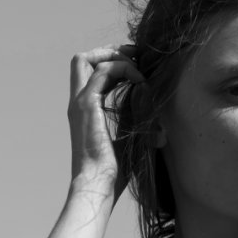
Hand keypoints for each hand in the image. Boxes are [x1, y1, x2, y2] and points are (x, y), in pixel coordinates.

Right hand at [67, 46, 140, 199]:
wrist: (98, 186)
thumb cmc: (114, 174)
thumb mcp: (129, 140)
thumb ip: (136, 123)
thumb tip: (158, 119)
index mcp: (85, 111)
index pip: (91, 73)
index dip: (112, 62)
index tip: (136, 67)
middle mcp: (78, 103)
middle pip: (82, 60)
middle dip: (109, 51)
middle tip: (135, 57)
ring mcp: (80, 103)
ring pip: (87, 59)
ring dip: (118, 58)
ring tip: (139, 71)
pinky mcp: (87, 105)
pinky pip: (104, 72)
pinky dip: (124, 69)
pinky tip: (140, 82)